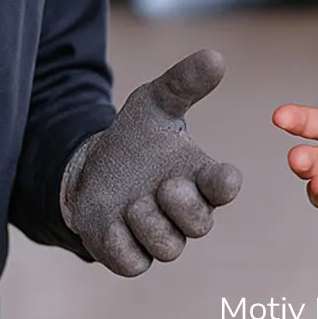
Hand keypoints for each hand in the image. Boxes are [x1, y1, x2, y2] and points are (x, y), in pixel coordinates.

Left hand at [61, 49, 242, 276]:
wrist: (92, 170)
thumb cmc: (135, 139)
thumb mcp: (154, 103)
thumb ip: (184, 83)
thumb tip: (215, 56)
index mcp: (201, 177)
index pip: (225, 187)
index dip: (225, 185)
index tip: (222, 175)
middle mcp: (186, 212)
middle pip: (200, 224)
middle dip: (181, 204)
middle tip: (162, 184)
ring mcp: (160, 238)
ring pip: (168, 247)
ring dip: (147, 221)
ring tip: (132, 199)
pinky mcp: (131, 257)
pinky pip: (133, 262)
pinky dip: (121, 241)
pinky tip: (113, 219)